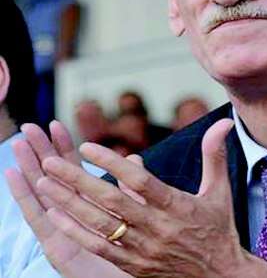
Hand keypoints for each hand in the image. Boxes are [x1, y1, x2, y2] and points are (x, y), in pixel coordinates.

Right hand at [6, 121, 132, 277]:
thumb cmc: (142, 251)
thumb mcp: (142, 214)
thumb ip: (137, 187)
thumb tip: (135, 159)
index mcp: (93, 205)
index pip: (77, 169)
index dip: (66, 147)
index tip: (57, 124)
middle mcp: (74, 215)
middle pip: (55, 177)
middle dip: (42, 151)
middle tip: (29, 126)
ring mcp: (62, 230)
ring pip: (43, 192)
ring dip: (30, 167)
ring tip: (19, 144)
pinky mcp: (57, 247)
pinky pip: (38, 219)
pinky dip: (25, 195)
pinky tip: (14, 174)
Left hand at [34, 118, 266, 277]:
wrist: (220, 276)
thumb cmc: (219, 229)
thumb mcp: (220, 191)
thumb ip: (215, 155)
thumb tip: (224, 122)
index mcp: (178, 206)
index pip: (139, 182)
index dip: (112, 163)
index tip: (87, 147)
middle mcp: (158, 227)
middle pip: (111, 201)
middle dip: (77, 181)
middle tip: (50, 162)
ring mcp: (143, 249)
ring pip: (99, 224)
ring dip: (69, 204)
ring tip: (44, 184)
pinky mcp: (134, 265)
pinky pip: (100, 248)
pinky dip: (77, 231)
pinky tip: (57, 216)